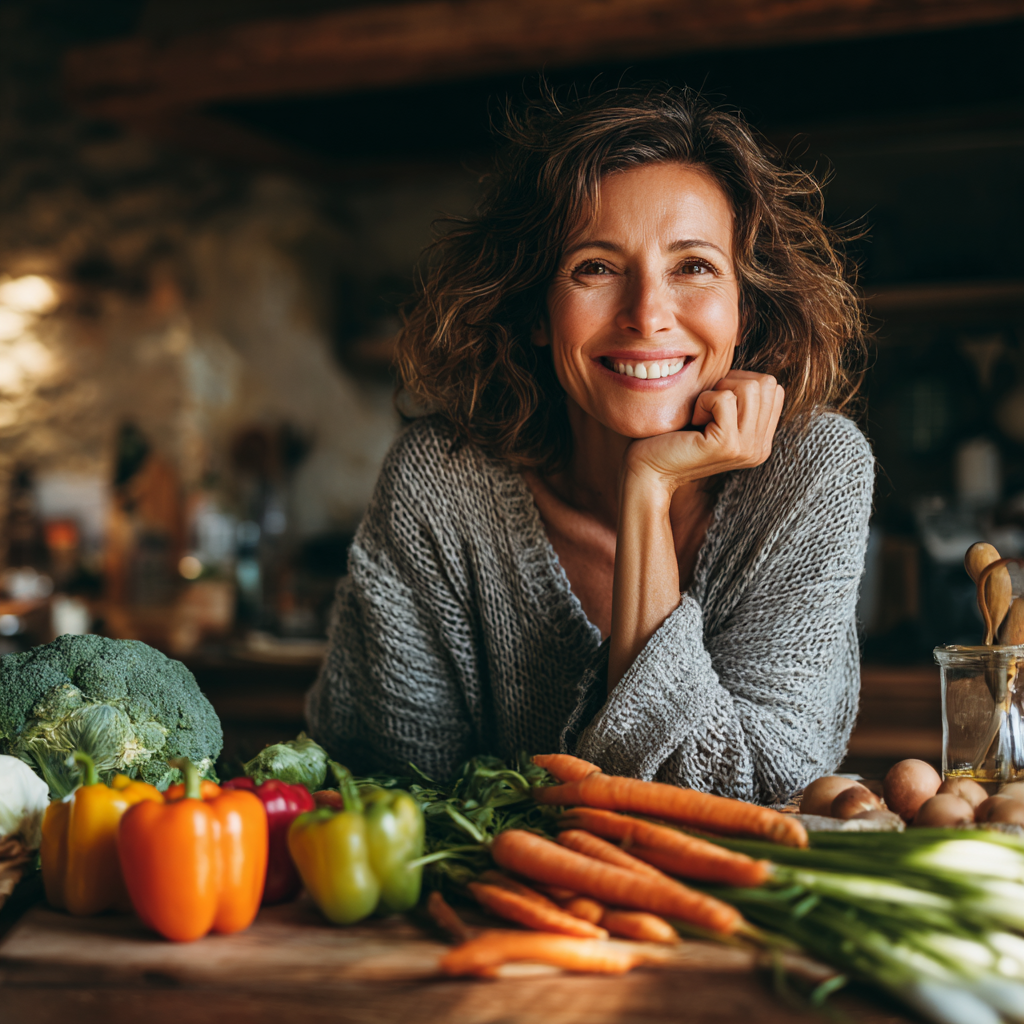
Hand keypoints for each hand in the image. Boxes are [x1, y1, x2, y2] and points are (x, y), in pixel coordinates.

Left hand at [624, 370, 784, 489]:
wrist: (648, 470)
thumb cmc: (674, 436)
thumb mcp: (714, 415)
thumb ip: (738, 397)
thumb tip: (745, 356)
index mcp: (761, 440)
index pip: (773, 388)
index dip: (740, 382)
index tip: (714, 402)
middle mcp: (760, 448)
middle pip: (766, 383)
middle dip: (731, 383)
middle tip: (706, 407)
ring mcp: (747, 448)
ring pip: (751, 387)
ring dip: (717, 392)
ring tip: (700, 414)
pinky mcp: (727, 445)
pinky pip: (725, 398)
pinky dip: (703, 400)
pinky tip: (693, 421)